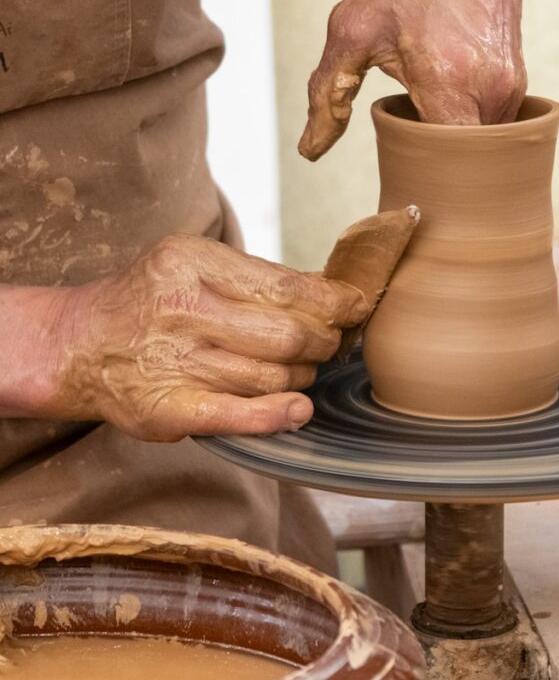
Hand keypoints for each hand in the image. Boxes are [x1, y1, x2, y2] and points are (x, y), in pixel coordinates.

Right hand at [49, 235, 367, 440]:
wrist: (80, 344)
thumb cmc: (151, 303)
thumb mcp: (192, 266)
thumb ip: (253, 279)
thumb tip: (331, 295)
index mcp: (191, 263)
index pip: (287, 287)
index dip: (334, 302)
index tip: (357, 307)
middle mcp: (182, 310)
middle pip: (287, 334)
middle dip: (323, 343)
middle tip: (331, 345)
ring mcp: (174, 362)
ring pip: (272, 377)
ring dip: (302, 378)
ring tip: (303, 372)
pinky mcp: (169, 409)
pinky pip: (239, 415)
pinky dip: (278, 416)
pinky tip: (298, 409)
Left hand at [299, 0, 554, 160]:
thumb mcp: (354, 29)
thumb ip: (327, 95)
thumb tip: (311, 148)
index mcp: (450, 82)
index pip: (444, 165)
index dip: (421, 177)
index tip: (399, 172)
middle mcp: (490, 91)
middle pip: (462, 163)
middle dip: (432, 163)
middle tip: (404, 149)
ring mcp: (511, 87)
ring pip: (479, 146)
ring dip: (449, 142)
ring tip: (422, 114)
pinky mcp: (519, 82)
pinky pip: (491, 124)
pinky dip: (464, 122)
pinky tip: (442, 98)